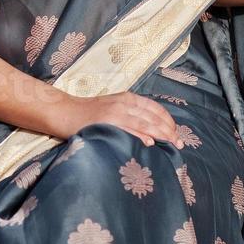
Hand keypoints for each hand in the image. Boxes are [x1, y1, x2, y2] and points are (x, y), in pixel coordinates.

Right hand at [48, 91, 185, 148]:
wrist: (65, 112)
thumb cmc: (89, 114)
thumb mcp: (113, 108)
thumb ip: (131, 115)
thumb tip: (151, 131)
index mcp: (128, 98)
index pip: (155, 108)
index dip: (168, 121)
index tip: (176, 133)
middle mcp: (124, 103)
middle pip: (153, 117)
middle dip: (168, 131)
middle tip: (179, 144)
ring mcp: (115, 112)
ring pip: (144, 123)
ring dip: (160, 135)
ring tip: (171, 145)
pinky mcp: (107, 122)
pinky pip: (127, 129)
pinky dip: (140, 135)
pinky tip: (149, 143)